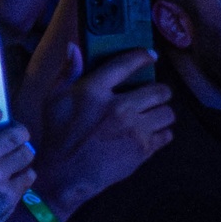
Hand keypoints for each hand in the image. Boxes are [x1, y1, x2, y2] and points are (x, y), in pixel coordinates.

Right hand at [27, 43, 174, 217]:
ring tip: (152, 115)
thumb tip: (75, 47)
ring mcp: (134, 129)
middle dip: (159, 92)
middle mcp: (118, 106)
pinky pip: (167, 135)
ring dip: (161, 113)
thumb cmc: (58, 135)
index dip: (143, 57)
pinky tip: (149, 134)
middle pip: (159, 90)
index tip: (150, 56)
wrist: (66, 175)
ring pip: (167, 113)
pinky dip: (161, 134)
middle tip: (153, 96)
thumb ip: (68, 72)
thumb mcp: (53, 99)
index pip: (127, 64)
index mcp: (94, 90)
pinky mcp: (143, 149)